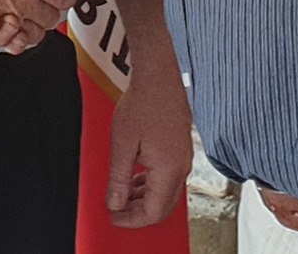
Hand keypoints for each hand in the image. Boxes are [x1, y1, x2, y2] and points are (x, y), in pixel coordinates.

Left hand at [105, 66, 193, 227]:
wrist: (161, 77)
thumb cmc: (144, 103)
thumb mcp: (122, 144)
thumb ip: (119, 178)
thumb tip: (116, 202)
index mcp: (168, 170)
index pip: (153, 212)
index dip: (132, 220)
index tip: (114, 217)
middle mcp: (180, 168)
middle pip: (162, 207)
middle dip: (138, 213)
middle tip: (117, 211)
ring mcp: (183, 159)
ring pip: (166, 193)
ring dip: (144, 199)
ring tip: (122, 196)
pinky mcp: (181, 149)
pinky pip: (168, 178)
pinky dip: (151, 185)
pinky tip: (136, 178)